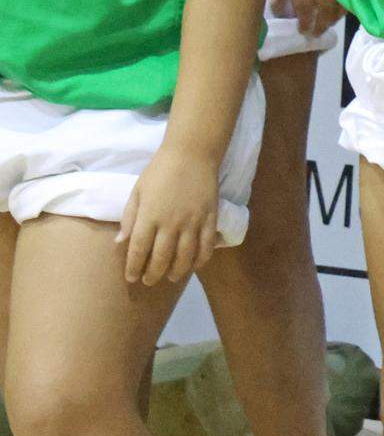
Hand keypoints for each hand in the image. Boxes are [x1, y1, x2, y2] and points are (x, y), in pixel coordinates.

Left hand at [120, 146, 220, 286]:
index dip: (134, 267)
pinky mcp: (211, 218)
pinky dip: (201, 259)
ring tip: (170, 277)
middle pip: (161, 257)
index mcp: (149, 216)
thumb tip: (121, 242)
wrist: (192, 154)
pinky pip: (207, 245)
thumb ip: (129, 218)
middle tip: (148, 281)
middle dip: (153, 274)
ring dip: (177, 271)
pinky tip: (194, 265)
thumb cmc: (159, 171)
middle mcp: (171, 223)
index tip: (131, 277)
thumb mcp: (137, 192)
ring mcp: (193, 222)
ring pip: (186, 256)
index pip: (139, 250)